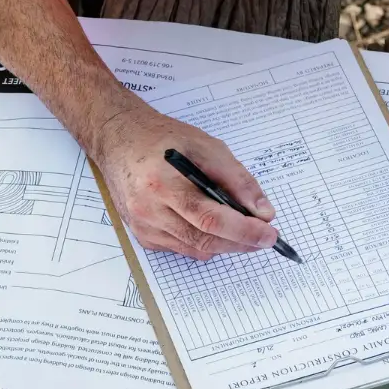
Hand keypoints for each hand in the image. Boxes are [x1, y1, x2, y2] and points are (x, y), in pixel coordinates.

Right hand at [90, 100, 278, 260]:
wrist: (119, 141)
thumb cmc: (162, 140)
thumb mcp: (206, 146)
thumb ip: (236, 179)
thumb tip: (262, 212)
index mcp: (163, 185)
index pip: (210, 219)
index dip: (243, 231)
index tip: (269, 234)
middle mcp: (149, 211)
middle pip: (204, 240)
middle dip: (240, 242)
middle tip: (264, 237)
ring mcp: (144, 227)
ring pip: (195, 249)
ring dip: (224, 244)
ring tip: (242, 230)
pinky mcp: (143, 235)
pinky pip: (182, 249)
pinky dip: (202, 242)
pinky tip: (209, 226)